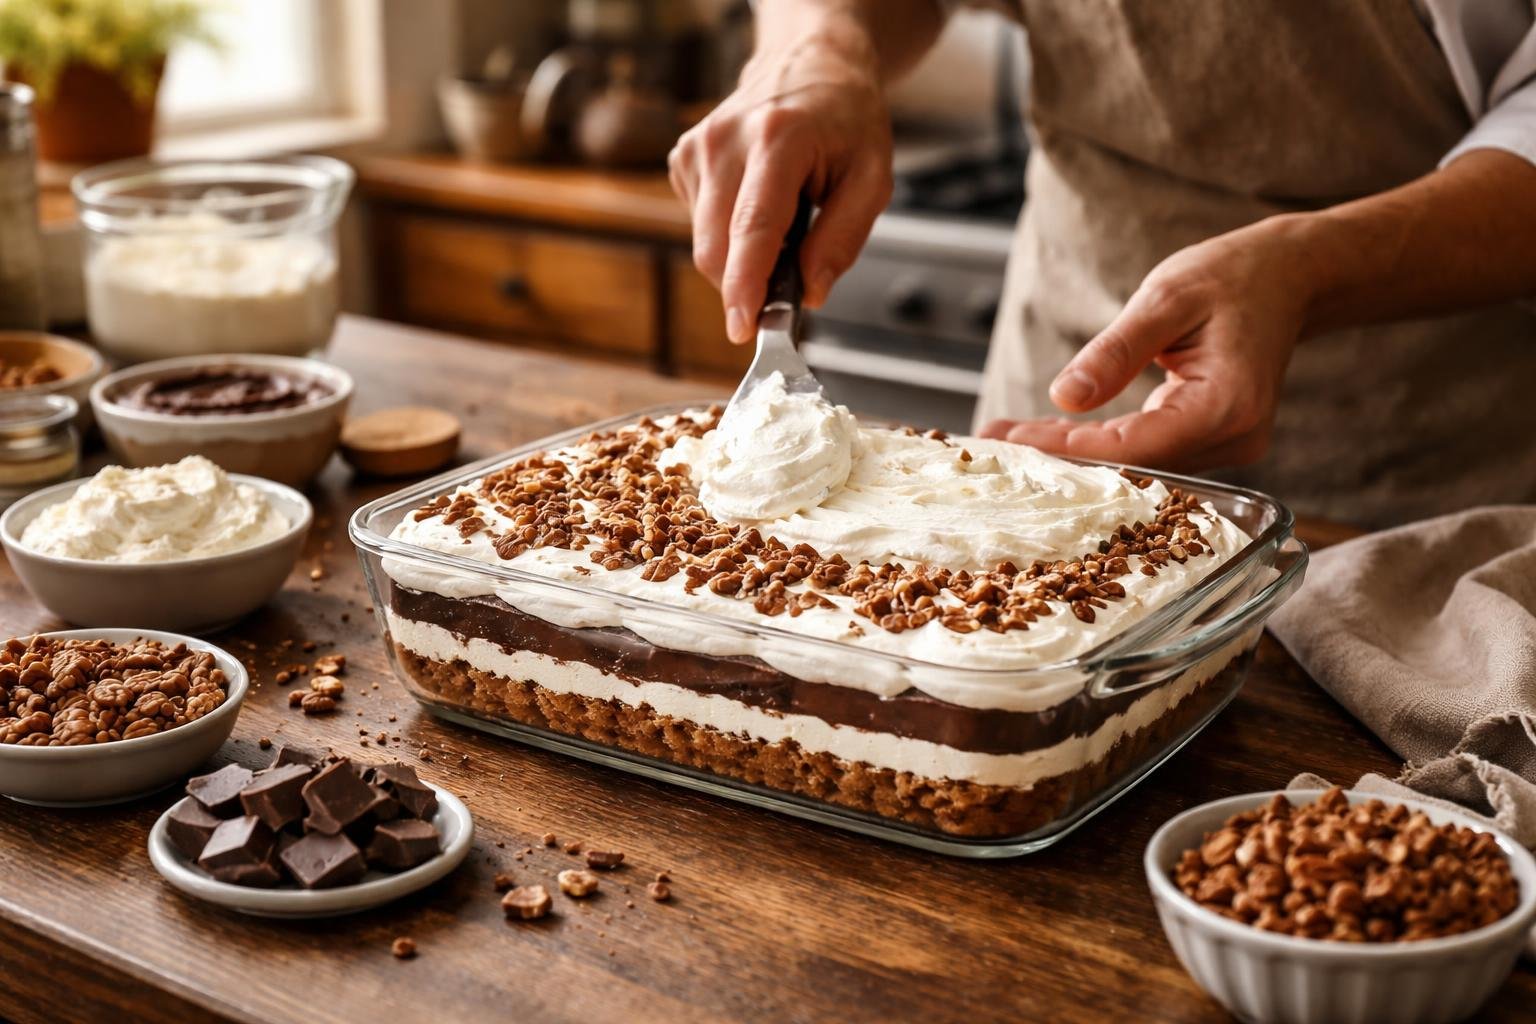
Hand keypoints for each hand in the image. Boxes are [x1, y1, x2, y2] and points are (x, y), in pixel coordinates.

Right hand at [668, 24, 893, 341]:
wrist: (810, 62)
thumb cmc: (846, 120)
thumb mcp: (872, 177)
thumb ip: (843, 239)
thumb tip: (809, 293)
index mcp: (777, 139)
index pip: (753, 227)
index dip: (745, 285)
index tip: (743, 328)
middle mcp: (725, 140)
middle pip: (717, 249)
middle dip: (748, 285)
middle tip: (790, 281)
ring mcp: (696, 148)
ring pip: (705, 245)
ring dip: (742, 258)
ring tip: (785, 221)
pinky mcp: (682, 159)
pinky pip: (701, 227)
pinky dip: (731, 235)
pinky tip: (758, 204)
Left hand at [980, 217, 1315, 471]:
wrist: (1289, 278)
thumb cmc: (1231, 277)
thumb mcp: (1165, 298)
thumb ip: (1116, 350)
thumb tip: (1063, 396)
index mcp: (1226, 406)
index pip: (1132, 447)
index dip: (1066, 450)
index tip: (1007, 441)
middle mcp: (1234, 439)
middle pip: (1132, 465)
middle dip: (1058, 457)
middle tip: (988, 444)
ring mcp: (1229, 448)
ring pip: (1137, 464)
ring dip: (1074, 454)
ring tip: (1007, 437)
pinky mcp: (1214, 442)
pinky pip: (1148, 453)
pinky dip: (1101, 445)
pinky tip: (1050, 436)